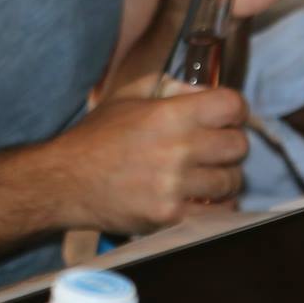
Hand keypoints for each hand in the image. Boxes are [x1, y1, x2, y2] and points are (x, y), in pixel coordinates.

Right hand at [53, 86, 249, 234]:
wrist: (65, 181)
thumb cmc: (96, 137)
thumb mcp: (127, 95)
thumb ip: (169, 86)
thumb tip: (204, 94)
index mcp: (170, 114)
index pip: (232, 105)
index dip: (234, 109)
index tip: (226, 116)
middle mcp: (178, 148)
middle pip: (238, 145)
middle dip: (230, 144)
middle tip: (215, 148)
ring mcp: (176, 186)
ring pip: (232, 181)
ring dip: (223, 177)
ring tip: (205, 176)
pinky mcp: (171, 216)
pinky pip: (218, 213)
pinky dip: (215, 206)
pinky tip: (200, 199)